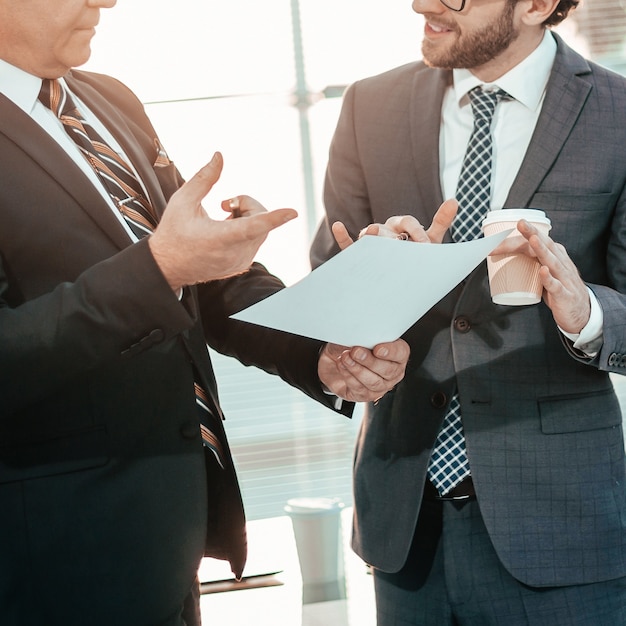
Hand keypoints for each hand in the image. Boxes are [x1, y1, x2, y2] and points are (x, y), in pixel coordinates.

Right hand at [149, 152, 296, 290]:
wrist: (168, 267)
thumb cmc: (174, 233)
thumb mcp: (183, 201)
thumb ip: (204, 178)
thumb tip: (219, 156)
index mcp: (220, 238)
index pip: (253, 225)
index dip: (274, 217)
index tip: (292, 212)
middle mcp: (234, 253)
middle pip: (260, 219)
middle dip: (247, 205)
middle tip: (223, 204)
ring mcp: (240, 261)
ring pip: (261, 230)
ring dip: (246, 217)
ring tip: (222, 218)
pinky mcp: (242, 265)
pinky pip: (256, 240)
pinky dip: (246, 229)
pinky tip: (225, 229)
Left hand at [318, 339, 409, 402]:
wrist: (334, 358)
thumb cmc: (350, 345)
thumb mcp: (356, 335)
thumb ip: (364, 336)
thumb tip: (361, 335)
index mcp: (396, 353)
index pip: (401, 353)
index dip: (391, 351)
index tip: (377, 348)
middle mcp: (392, 372)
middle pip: (388, 370)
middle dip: (370, 361)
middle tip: (356, 351)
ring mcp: (380, 386)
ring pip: (373, 381)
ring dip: (357, 369)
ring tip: (345, 357)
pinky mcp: (365, 395)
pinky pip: (359, 388)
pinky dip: (348, 375)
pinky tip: (342, 365)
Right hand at [331, 199, 457, 249]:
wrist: (405, 280)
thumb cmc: (417, 258)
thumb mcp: (431, 241)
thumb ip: (441, 222)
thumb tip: (455, 200)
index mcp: (403, 224)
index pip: (409, 222)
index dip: (417, 232)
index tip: (424, 246)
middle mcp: (385, 229)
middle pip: (388, 228)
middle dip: (394, 237)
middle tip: (399, 246)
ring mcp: (371, 240)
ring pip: (369, 234)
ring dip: (370, 235)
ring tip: (371, 236)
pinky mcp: (357, 253)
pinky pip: (348, 244)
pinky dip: (342, 235)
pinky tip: (338, 226)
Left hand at [494, 219, 590, 332]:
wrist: (581, 312)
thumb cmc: (559, 290)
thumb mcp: (545, 273)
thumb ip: (530, 263)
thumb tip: (503, 258)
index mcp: (555, 256)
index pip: (538, 242)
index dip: (521, 237)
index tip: (504, 234)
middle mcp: (561, 263)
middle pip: (546, 245)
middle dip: (533, 233)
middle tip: (521, 223)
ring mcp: (564, 278)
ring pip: (552, 261)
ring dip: (542, 250)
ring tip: (532, 239)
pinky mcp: (565, 294)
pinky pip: (556, 285)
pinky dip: (549, 278)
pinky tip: (543, 271)